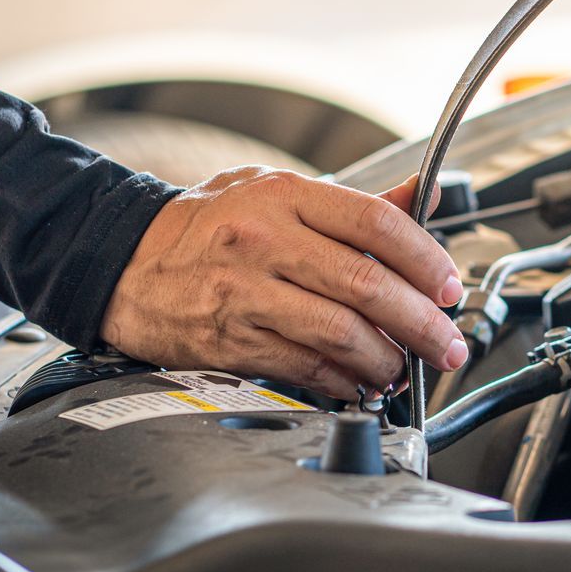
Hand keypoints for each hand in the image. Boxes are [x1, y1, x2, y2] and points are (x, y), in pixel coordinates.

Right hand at [101, 169, 464, 399]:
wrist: (121, 261)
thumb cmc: (206, 225)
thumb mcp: (274, 190)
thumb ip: (352, 201)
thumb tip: (421, 197)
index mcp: (286, 196)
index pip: (376, 223)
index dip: (425, 258)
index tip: (449, 286)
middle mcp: (267, 242)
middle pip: (366, 284)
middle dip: (421, 321)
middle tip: (446, 342)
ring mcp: (246, 294)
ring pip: (339, 333)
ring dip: (387, 358)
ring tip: (405, 367)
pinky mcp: (231, 342)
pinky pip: (305, 367)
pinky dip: (344, 380)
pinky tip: (362, 381)